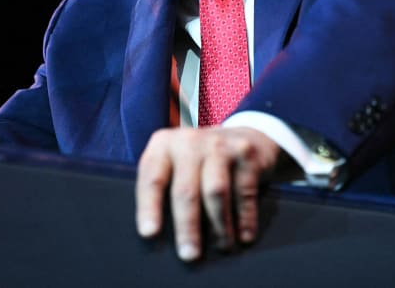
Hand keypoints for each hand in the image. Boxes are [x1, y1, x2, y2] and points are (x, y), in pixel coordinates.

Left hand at [135, 126, 282, 261]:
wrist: (243, 138)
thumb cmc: (200, 164)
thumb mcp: (176, 165)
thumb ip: (165, 188)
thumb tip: (158, 237)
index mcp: (163, 145)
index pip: (152, 178)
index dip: (149, 207)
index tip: (149, 234)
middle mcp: (188, 141)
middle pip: (185, 190)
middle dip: (187, 226)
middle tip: (189, 255)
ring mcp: (219, 145)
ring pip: (216, 191)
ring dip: (219, 225)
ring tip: (222, 248)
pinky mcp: (245, 152)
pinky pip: (244, 191)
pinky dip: (245, 217)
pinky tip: (245, 237)